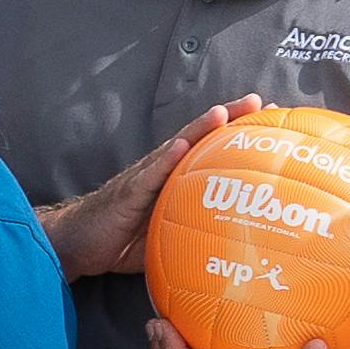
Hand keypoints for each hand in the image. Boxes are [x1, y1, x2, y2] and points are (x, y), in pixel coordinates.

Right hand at [41, 100, 252, 283]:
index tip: (272, 120)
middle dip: (230, 118)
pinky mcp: (129, 192)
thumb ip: (194, 232)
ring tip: (223, 113)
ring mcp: (145, 177)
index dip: (239, 135)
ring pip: (178, 147)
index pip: (212, 150)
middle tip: (261, 102)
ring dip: (201, 128)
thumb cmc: (121, 240)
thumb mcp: (167, 237)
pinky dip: (168, 158)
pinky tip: (183, 145)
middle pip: (200, 138)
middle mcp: (163, 170)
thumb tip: (234, 247)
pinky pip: (150, 174)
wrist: (77, 243)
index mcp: (176, 179)